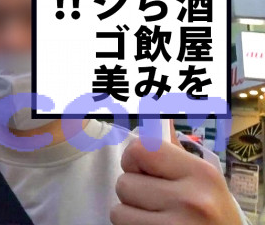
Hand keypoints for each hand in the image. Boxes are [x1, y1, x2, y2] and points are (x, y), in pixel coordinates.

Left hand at [111, 139, 241, 224]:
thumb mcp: (204, 183)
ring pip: (118, 211)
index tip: (144, 171)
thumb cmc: (212, 216)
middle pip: (124, 182)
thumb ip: (175, 152)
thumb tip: (158, 115)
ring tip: (156, 218)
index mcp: (201, 175)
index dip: (134, 160)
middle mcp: (191, 200)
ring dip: (131, 215)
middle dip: (134, 193)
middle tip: (156, 203)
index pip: (141, 149)